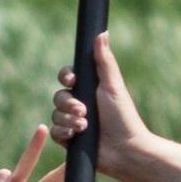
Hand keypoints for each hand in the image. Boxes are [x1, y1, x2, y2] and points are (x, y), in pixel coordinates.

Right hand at [50, 32, 161, 181]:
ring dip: (68, 120)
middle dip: (69, 104)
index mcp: (89, 89)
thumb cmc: (123, 116)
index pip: (67, 76)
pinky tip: (76, 136)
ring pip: (55, 114)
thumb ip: (104, 61)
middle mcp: (79, 104)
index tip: (72, 80)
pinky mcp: (69, 139)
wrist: (125, 149)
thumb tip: (102, 32)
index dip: (66, 76)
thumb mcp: (113, 86)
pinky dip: (64, 133)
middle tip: (84, 111)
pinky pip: (55, 132)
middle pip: (58, 96)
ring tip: (85, 126)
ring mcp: (73, 122)